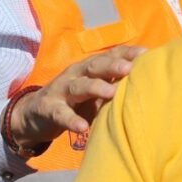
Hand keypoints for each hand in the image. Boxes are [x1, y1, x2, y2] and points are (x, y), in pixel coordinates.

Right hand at [9, 45, 145, 147]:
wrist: (34, 114)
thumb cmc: (74, 102)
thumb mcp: (94, 92)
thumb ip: (114, 86)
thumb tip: (147, 84)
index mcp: (89, 68)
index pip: (109, 56)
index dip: (126, 53)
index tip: (146, 54)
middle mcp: (76, 74)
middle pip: (95, 66)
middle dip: (112, 65)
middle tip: (130, 68)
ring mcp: (61, 90)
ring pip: (78, 86)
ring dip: (95, 87)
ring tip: (111, 93)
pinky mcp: (49, 109)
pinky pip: (61, 114)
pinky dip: (72, 120)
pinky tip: (82, 128)